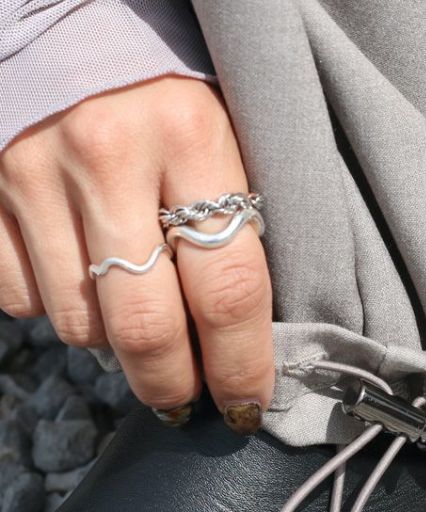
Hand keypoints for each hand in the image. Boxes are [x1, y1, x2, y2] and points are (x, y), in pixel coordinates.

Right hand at [0, 77, 272, 432]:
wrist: (61, 13)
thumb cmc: (162, 83)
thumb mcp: (219, 130)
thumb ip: (232, 218)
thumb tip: (241, 332)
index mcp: (192, 135)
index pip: (229, 289)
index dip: (242, 365)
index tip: (248, 405)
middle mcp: (108, 155)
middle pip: (147, 327)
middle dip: (171, 384)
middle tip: (184, 401)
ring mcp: (32, 171)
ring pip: (79, 324)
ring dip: (113, 342)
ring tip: (134, 314)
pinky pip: (20, 298)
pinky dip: (54, 306)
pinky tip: (77, 273)